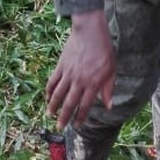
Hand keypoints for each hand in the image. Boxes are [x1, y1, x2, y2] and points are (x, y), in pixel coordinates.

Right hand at [46, 9, 115, 129]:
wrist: (90, 32)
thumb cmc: (104, 50)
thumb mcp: (111, 70)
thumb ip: (108, 89)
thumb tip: (108, 106)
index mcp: (93, 83)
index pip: (85, 105)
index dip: (80, 117)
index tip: (77, 125)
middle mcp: (79, 81)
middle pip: (69, 103)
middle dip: (64, 117)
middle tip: (59, 127)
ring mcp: (68, 73)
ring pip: (58, 93)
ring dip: (53, 106)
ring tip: (49, 114)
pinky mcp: (61, 65)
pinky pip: (53, 80)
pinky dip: (49, 90)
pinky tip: (47, 96)